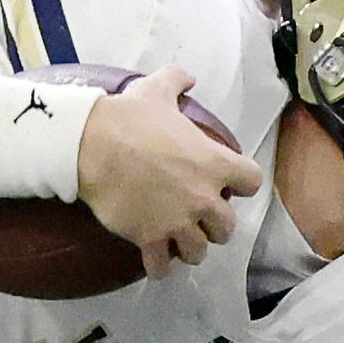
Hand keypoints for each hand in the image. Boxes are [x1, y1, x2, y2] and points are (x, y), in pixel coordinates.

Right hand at [78, 68, 266, 278]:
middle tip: (200, 218)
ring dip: (191, 248)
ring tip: (180, 242)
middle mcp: (203, 198)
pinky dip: (159, 266)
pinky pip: (162, 266)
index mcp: (214, 163)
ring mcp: (177, 222)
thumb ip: (178, 81)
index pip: (252, 182)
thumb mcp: (158, 90)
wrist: (92, 144)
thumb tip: (188, 76)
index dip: (242, 183)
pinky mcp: (150, 238)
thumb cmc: (130, 118)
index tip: (230, 183)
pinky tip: (155, 261)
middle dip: (216, 224)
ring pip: (199, 251)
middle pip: (227, 227)